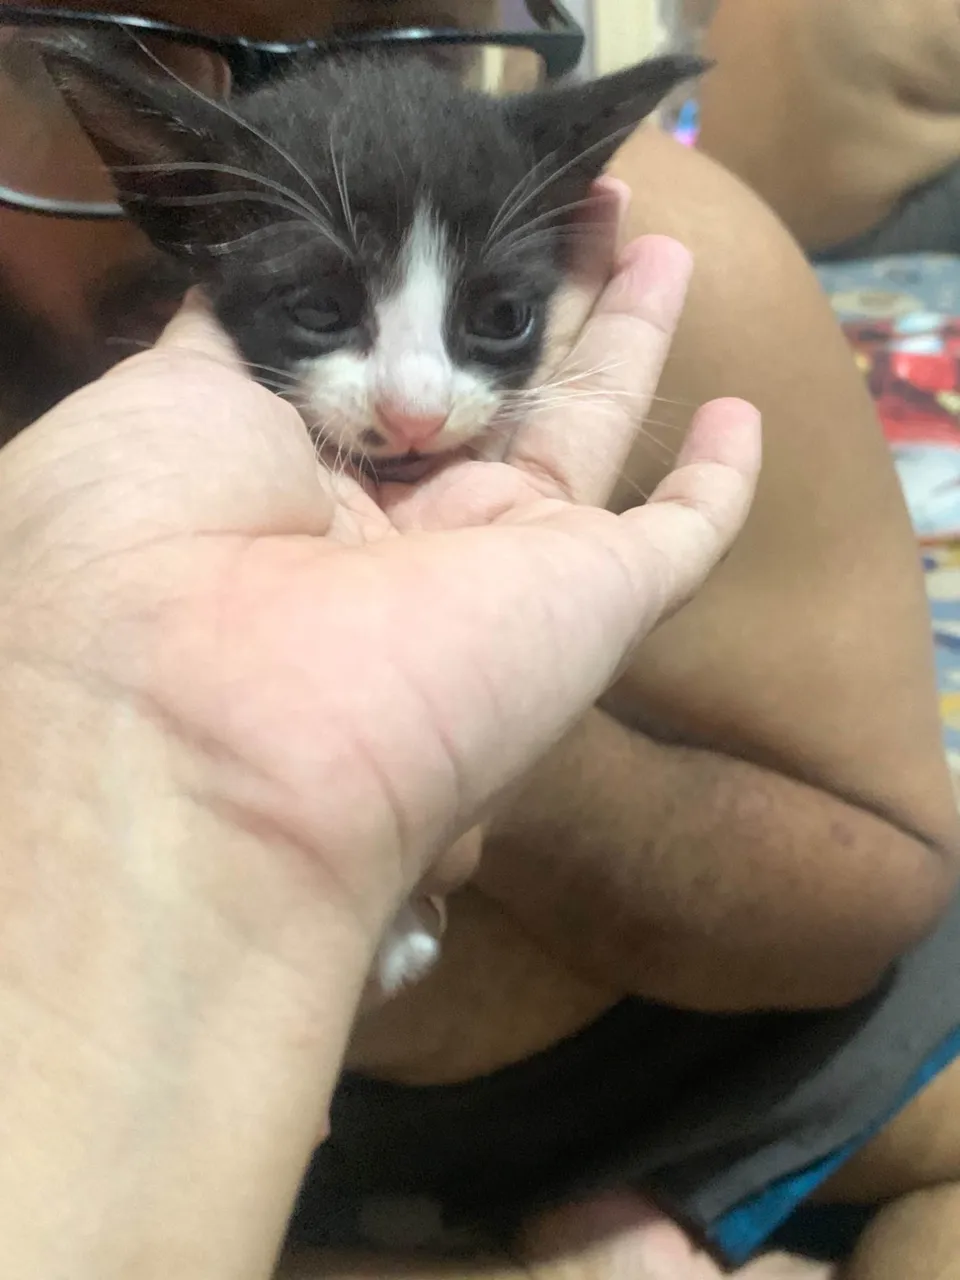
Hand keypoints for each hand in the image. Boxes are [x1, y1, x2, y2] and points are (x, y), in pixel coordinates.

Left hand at [0, 230, 757, 1276]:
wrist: (219, 734)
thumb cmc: (153, 544)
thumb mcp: (163, 403)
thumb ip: (240, 340)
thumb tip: (277, 272)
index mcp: (293, 485)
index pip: (375, 365)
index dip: (413, 284)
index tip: (440, 199)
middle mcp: (402, 526)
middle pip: (488, 380)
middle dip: (526, 287)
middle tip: (570, 194)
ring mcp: (507, 564)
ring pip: (587, 426)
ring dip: (623, 333)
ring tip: (653, 232)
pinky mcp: (601, 597)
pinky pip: (683, 534)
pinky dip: (720, 482)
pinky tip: (742, 412)